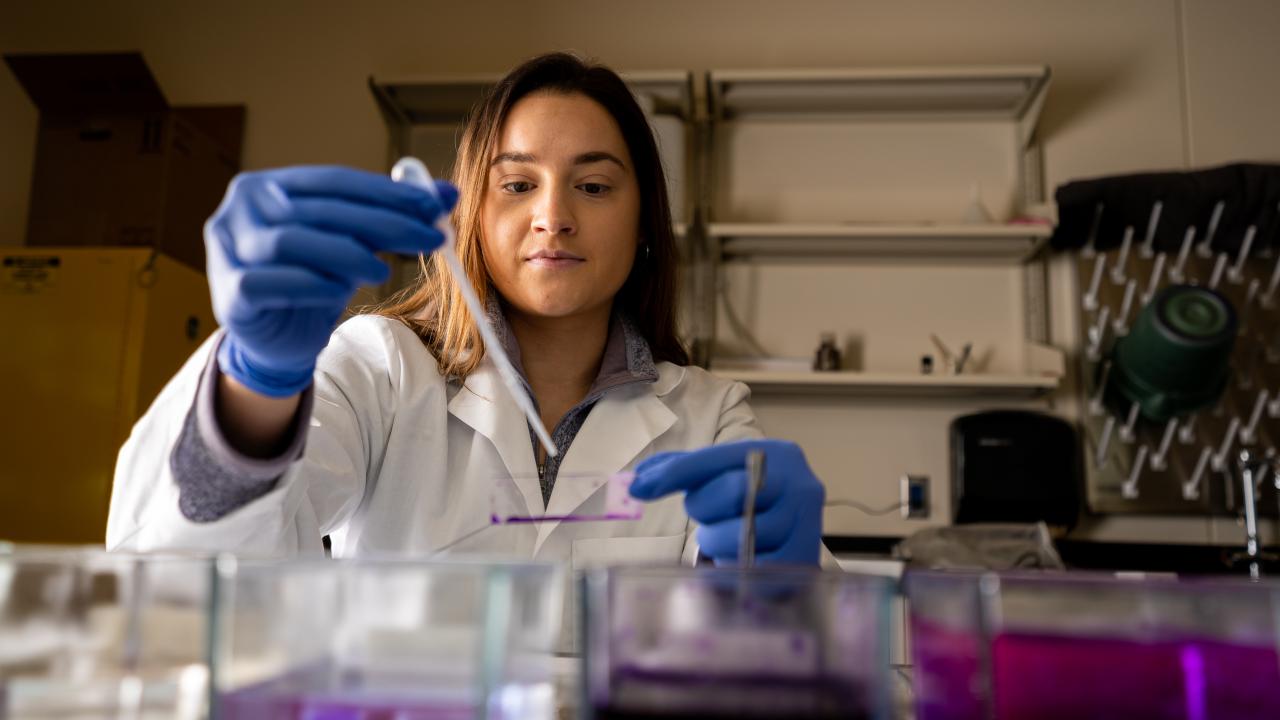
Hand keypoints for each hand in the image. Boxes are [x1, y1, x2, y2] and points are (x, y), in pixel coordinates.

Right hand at [205, 166, 456, 396]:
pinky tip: (340, 293)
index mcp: (268, 186)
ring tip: (383, 271)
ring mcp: (228, 249)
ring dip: (348, 254)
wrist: (275, 341)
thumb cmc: (312, 282)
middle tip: (433, 235)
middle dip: (385, 222)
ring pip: (294, 241)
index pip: (335, 181)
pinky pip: (274, 282)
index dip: (388, 192)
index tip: (436, 203)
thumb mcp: (351, 244)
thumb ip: (389, 216)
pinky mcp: (230, 292)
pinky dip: (313, 285)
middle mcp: (241, 210)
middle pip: (321, 210)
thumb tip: (447, 194)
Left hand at [630, 439, 825, 565]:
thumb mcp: (724, 474)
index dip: (676, 473)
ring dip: (716, 540)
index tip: (639, 488)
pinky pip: (751, 568)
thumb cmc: (753, 498)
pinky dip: (733, 565)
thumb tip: (637, 481)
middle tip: (704, 513)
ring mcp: (806, 525)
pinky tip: (739, 556)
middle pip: (732, 492)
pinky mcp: (802, 563)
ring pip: (739, 535)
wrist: (797, 533)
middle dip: (703, 506)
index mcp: (779, 454)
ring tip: (725, 536)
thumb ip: (682, 470)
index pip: (718, 458)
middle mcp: (800, 484)